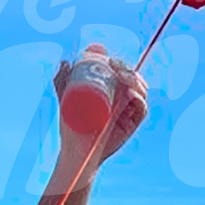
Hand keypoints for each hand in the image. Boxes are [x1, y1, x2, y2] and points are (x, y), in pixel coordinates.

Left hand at [53, 46, 148, 166]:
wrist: (75, 148)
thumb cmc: (71, 126)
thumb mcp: (65, 98)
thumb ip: (63, 80)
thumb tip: (65, 62)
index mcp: (111, 90)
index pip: (120, 71)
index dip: (117, 61)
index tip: (106, 56)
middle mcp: (122, 98)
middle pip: (132, 78)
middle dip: (126, 67)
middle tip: (113, 65)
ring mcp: (128, 110)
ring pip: (139, 90)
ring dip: (134, 79)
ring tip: (121, 76)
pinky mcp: (132, 124)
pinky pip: (142, 109)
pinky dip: (139, 99)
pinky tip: (130, 93)